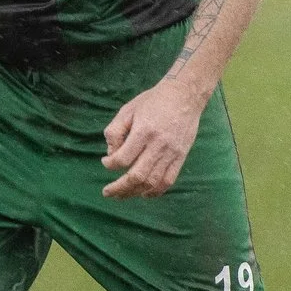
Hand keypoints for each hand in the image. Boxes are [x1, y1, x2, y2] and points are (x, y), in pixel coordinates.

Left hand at [101, 80, 204, 198]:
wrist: (184, 96)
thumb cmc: (153, 101)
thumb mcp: (128, 109)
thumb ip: (115, 130)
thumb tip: (111, 154)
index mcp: (143, 131)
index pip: (123, 158)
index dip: (110, 164)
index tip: (106, 161)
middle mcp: (159, 144)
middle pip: (137, 176)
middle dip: (119, 188)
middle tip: (107, 192)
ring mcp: (172, 153)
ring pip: (152, 182)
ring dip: (134, 192)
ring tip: (122, 195)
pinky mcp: (181, 157)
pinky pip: (168, 181)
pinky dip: (154, 192)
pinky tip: (143, 193)